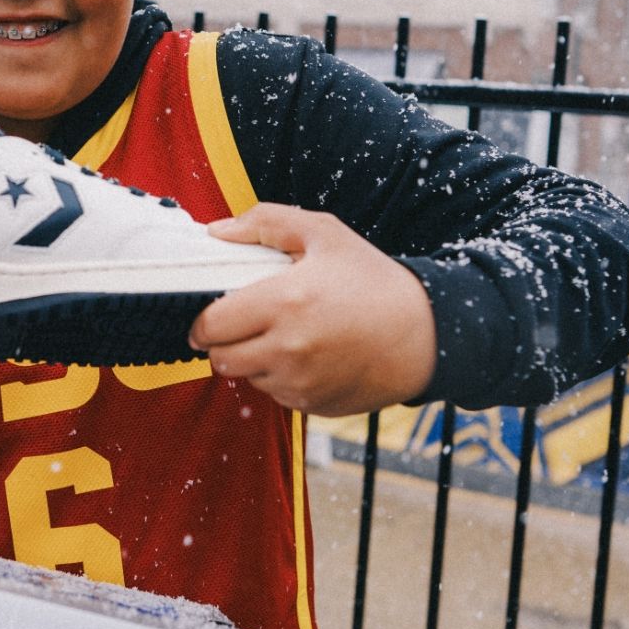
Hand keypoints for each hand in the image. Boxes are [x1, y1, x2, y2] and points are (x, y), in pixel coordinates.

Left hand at [187, 204, 437, 415]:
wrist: (424, 333)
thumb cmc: (372, 280)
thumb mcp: (324, 233)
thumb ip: (266, 223)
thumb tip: (217, 232)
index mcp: (284, 302)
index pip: (210, 324)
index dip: (204, 319)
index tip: (212, 311)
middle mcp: (288, 349)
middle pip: (220, 359)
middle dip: (222, 342)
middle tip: (241, 324)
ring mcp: (300, 383)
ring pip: (246, 378)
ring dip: (252, 360)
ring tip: (282, 335)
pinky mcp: (312, 405)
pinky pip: (275, 395)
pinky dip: (279, 378)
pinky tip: (305, 355)